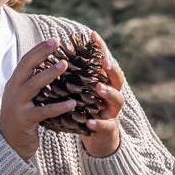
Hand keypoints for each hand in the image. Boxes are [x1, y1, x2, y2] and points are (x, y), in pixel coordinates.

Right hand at [0, 39, 77, 160]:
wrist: (8, 145)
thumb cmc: (22, 119)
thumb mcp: (23, 99)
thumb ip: (32, 84)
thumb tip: (50, 67)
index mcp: (14, 84)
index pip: (25, 61)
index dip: (39, 49)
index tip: (54, 40)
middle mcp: (13, 91)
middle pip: (26, 67)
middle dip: (41, 53)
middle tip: (57, 43)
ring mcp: (17, 105)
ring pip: (33, 86)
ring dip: (49, 74)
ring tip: (64, 64)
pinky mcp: (25, 120)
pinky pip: (44, 111)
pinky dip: (59, 106)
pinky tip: (73, 103)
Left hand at [82, 31, 124, 158]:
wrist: (98, 139)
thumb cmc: (88, 111)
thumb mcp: (83, 92)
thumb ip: (76, 78)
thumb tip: (57, 57)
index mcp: (105, 84)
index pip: (104, 63)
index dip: (101, 49)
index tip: (93, 35)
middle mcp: (113, 95)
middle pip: (117, 79)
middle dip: (111, 69)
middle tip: (104, 62)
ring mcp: (112, 112)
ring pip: (116, 99)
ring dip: (108, 92)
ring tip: (98, 87)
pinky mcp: (109, 129)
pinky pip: (105, 125)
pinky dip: (98, 123)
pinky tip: (91, 121)